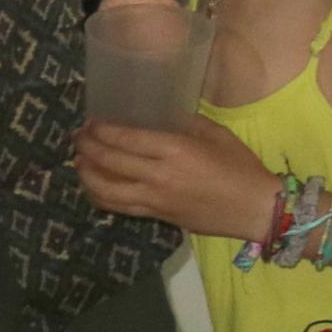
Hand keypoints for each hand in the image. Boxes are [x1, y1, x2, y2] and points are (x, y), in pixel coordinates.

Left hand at [75, 114, 279, 241]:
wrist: (253, 208)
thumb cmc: (242, 168)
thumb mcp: (220, 136)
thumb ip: (190, 124)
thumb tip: (166, 116)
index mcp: (176, 151)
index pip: (127, 139)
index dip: (103, 130)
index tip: (91, 121)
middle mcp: (158, 175)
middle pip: (109, 161)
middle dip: (87, 146)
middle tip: (78, 136)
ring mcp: (153, 199)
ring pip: (105, 188)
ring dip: (86, 173)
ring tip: (79, 160)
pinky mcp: (154, 215)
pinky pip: (117, 206)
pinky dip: (99, 195)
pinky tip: (94, 186)